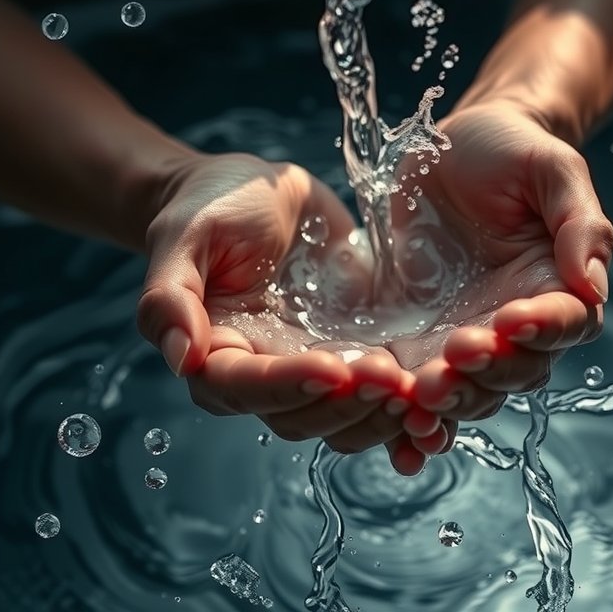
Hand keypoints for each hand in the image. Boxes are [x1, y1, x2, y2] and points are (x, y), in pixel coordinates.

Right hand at [135, 153, 412, 452]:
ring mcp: (313, 372)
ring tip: (422, 387)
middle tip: (389, 376)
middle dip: (348, 403)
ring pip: (347, 418)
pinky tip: (442, 409)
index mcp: (217, 357)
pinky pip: (381, 399)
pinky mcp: (356, 357)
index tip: (331, 367)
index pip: (246, 390)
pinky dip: (411, 413)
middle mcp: (264, 379)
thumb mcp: (185, 237)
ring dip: (384, 413)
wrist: (257, 193)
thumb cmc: (211, 208)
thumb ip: (170, 297)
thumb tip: (180, 358)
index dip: (288, 386)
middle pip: (303, 417)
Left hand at [385, 100, 612, 443]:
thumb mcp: (550, 167)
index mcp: (557, 286)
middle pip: (517, 370)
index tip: (513, 318)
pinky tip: (398, 439)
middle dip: (488, 370)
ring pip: (470, 391)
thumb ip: (579, 220)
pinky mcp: (416, 345)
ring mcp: (466, 340)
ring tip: (419, 394)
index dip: (544, 329)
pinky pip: (419, 393)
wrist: (445, 151)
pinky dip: (412, 422)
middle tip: (456, 354)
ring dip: (449, 401)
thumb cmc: (508, 152)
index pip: (565, 323)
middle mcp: (515, 326)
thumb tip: (592, 280)